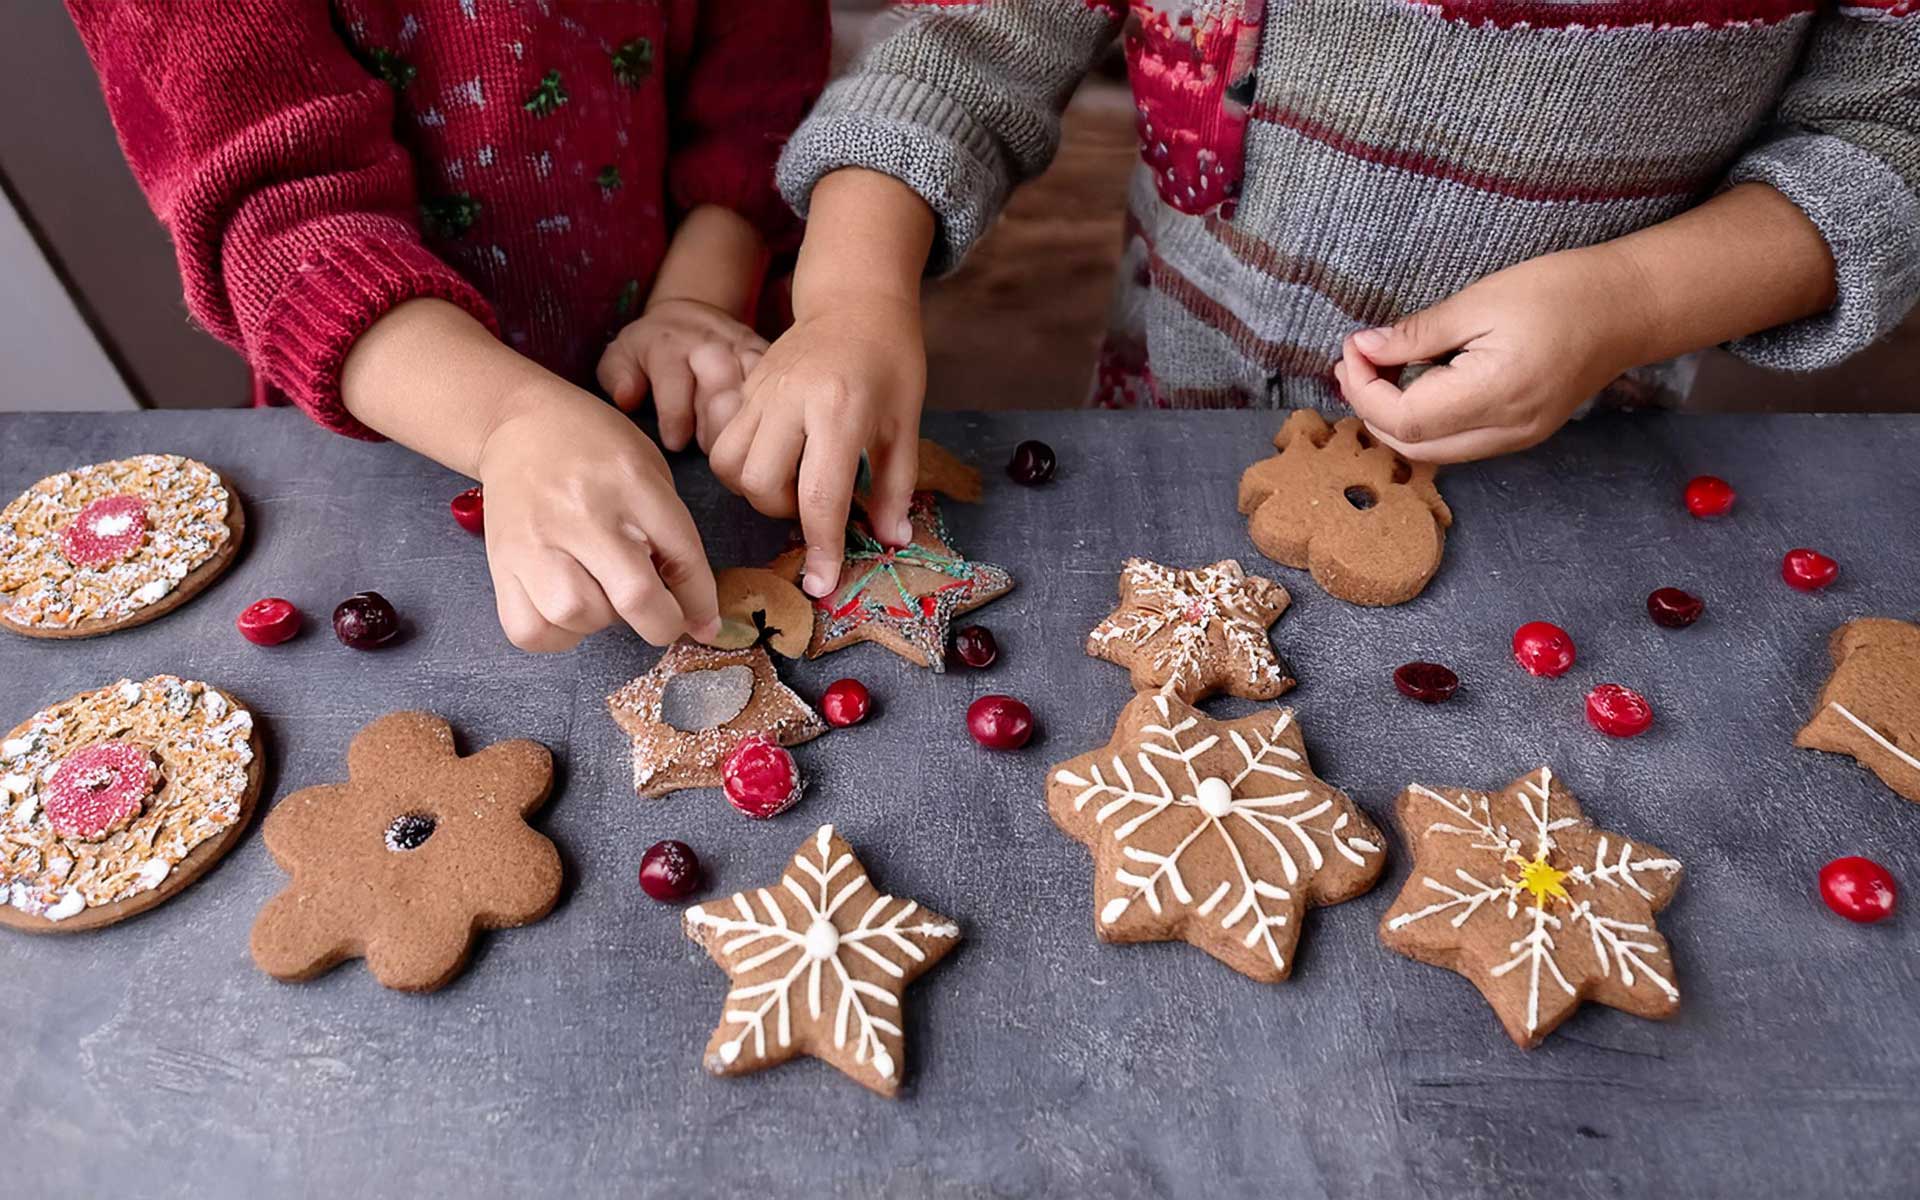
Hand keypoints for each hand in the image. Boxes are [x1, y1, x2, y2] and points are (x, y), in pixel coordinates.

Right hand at [475, 380, 720, 651]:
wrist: (520, 423)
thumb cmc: (596, 450)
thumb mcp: (648, 472)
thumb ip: (672, 535)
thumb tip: (695, 615)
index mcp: (632, 482)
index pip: (682, 557)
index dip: (700, 603)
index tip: (703, 624)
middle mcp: (583, 512)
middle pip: (634, 596)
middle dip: (660, 623)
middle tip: (659, 618)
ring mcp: (536, 539)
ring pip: (577, 615)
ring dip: (600, 621)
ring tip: (600, 594)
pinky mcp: (502, 562)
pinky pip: (530, 629)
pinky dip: (556, 635)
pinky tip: (566, 610)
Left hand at [596, 297, 767, 452]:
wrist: (691, 312)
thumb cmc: (651, 347)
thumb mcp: (622, 354)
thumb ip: (616, 376)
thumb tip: (626, 398)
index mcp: (670, 345)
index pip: (675, 382)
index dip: (676, 418)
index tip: (675, 443)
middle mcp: (709, 344)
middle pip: (722, 386)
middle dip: (716, 425)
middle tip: (711, 453)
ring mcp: (742, 348)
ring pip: (754, 387)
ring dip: (746, 423)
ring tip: (737, 449)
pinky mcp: (766, 354)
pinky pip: (775, 384)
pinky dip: (771, 410)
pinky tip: (761, 435)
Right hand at [708, 291, 925, 596]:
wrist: (855, 302)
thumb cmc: (891, 363)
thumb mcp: (905, 426)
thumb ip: (895, 487)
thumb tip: (889, 540)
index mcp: (841, 410)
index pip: (820, 496)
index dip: (822, 547)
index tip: (823, 584)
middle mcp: (792, 401)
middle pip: (762, 485)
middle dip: (784, 513)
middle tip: (815, 505)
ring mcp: (760, 392)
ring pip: (730, 467)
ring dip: (757, 492)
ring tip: (790, 484)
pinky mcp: (743, 388)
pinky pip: (722, 443)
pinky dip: (742, 467)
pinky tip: (774, 461)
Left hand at [1335, 246, 1650, 462]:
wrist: (1630, 307)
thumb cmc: (1561, 291)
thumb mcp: (1479, 302)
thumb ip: (1417, 335)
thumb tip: (1364, 349)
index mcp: (1495, 395)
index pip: (1404, 420)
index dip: (1364, 390)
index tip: (1352, 348)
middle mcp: (1506, 431)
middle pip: (1412, 445)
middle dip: (1370, 407)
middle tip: (1354, 360)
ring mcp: (1516, 439)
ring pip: (1431, 451)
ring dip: (1394, 417)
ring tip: (1378, 369)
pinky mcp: (1521, 434)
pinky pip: (1457, 442)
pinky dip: (1425, 419)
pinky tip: (1416, 381)